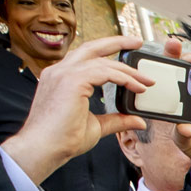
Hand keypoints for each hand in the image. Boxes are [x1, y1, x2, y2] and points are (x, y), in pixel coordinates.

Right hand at [0, 34, 153, 184]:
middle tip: (137, 42)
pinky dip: (124, 78)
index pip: (85, 57)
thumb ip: (116, 120)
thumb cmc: (62, 140)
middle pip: (92, 47)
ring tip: (146, 80)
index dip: (107, 52)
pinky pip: (105, 72)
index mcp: (61, 78)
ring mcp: (64, 73)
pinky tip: (137, 87)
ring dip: (128, 69)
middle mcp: (60, 71)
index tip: (127, 54)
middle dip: (117, 42)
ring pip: (102, 61)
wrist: (44, 148)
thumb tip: (137, 120)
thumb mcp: (95, 126)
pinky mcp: (72, 81)